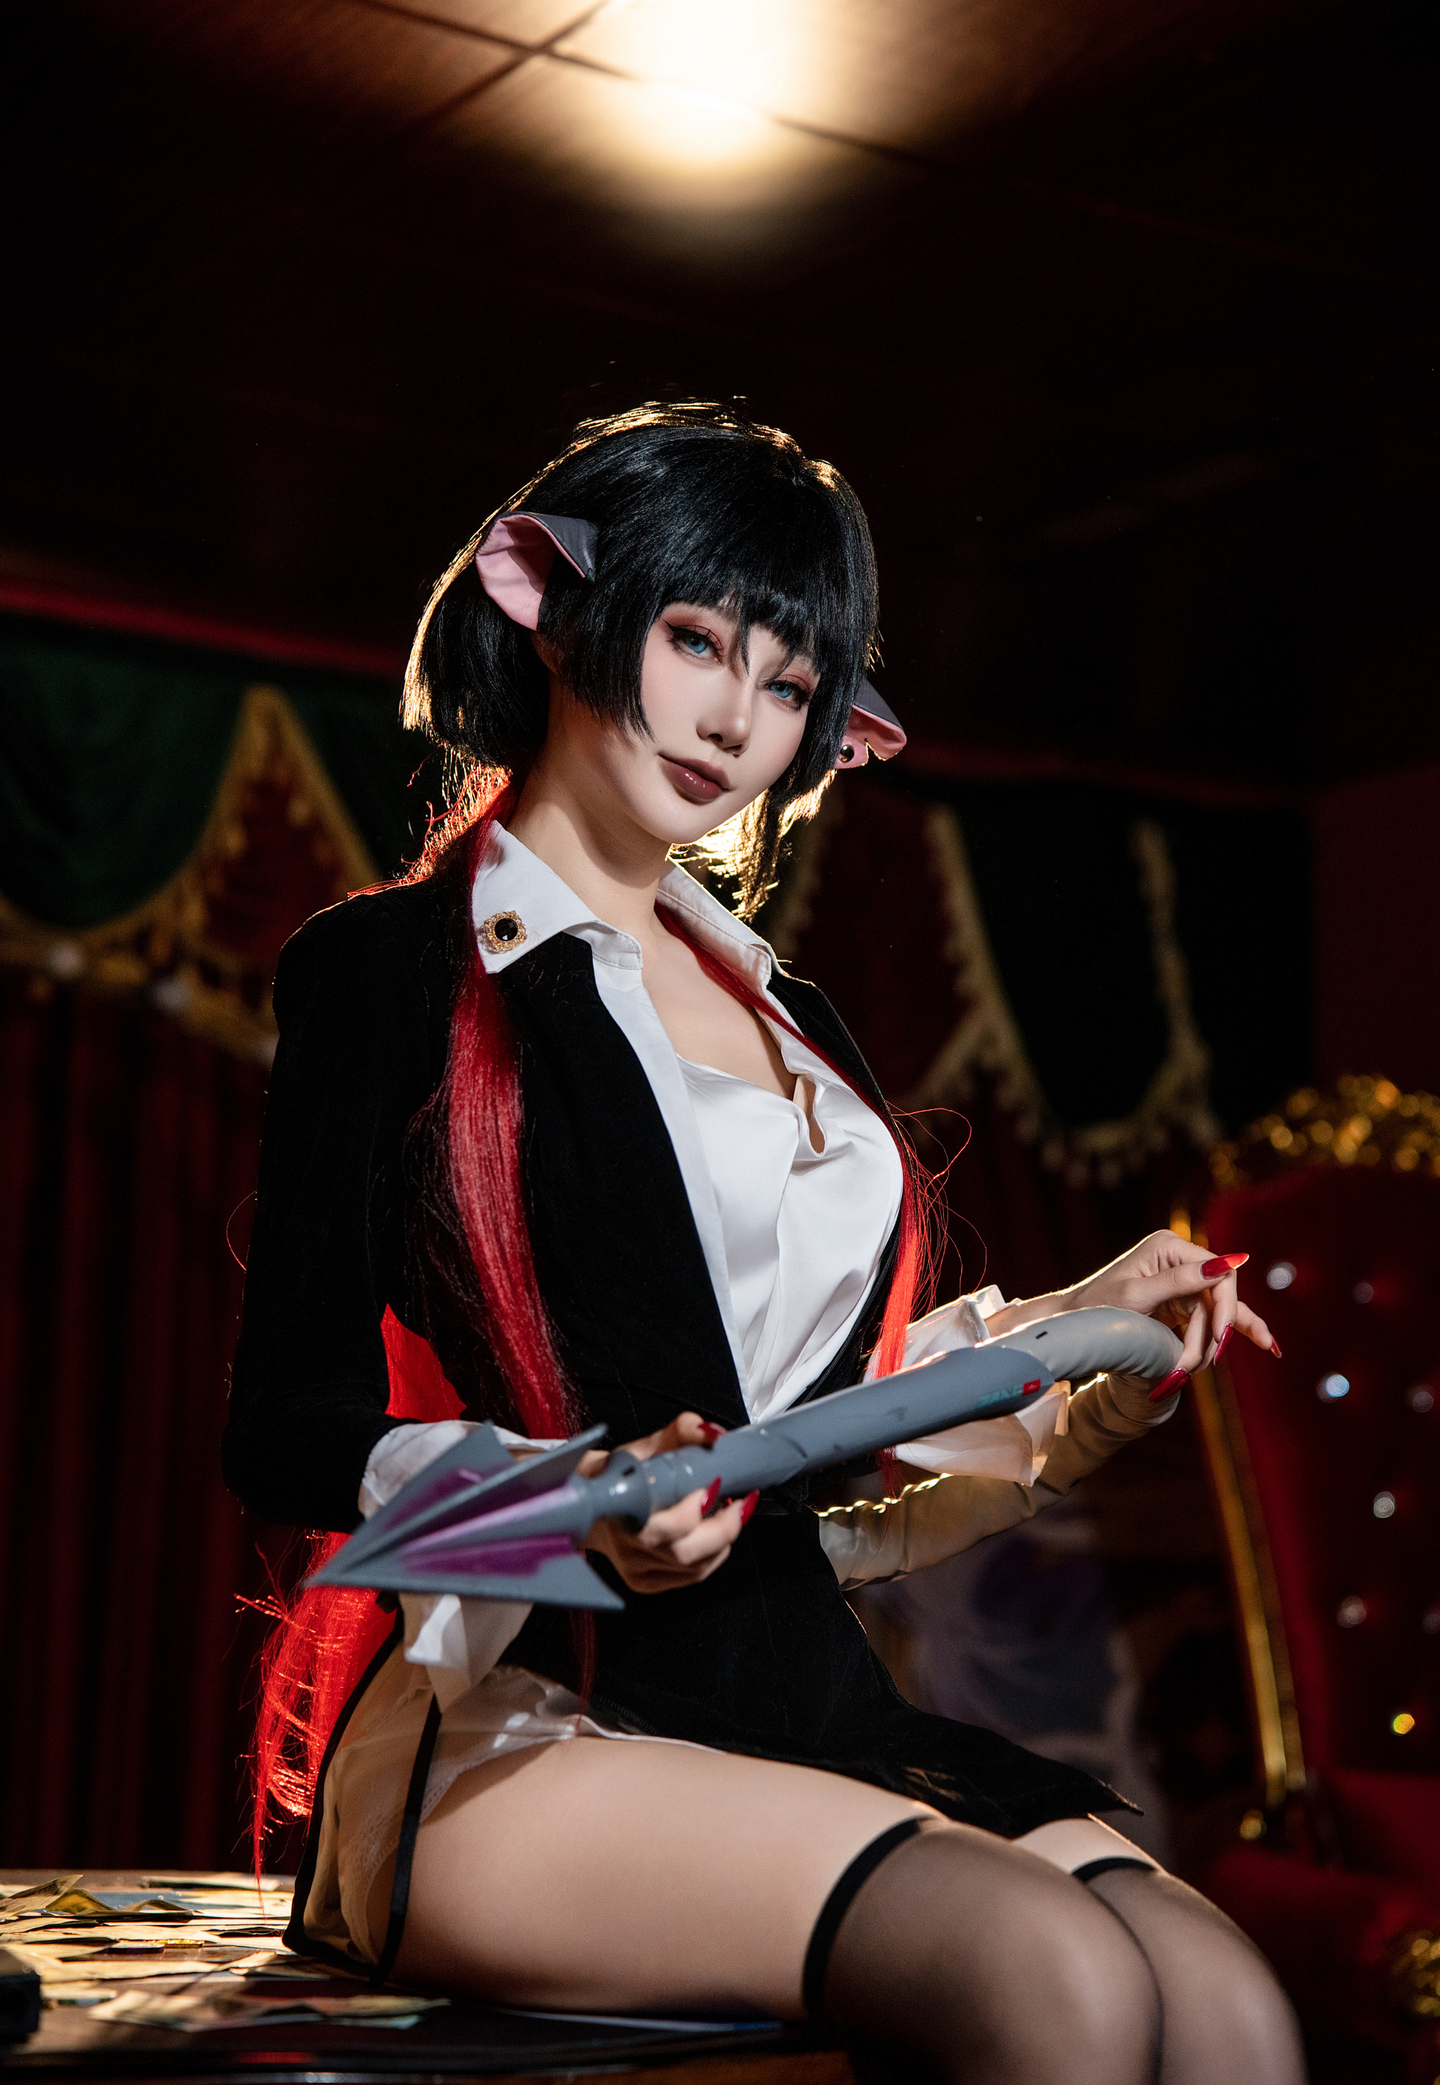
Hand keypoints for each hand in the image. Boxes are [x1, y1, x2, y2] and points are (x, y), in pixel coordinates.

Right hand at [580, 1413, 754, 1593]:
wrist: (591, 1501)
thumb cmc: (621, 1471)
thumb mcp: (649, 1444)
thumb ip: (683, 1432)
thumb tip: (713, 1435)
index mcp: (621, 1510)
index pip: (659, 1527)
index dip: (691, 1512)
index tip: (714, 1486)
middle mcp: (626, 1547)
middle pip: (684, 1553)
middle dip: (722, 1528)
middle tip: (740, 1503)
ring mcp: (635, 1569)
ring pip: (694, 1568)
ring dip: (722, 1541)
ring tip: (732, 1513)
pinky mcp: (646, 1582)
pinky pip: (692, 1576)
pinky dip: (713, 1554)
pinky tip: (716, 1533)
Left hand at [987, 1230, 1277, 1377]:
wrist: (1070, 1326)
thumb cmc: (1095, 1309)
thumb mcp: (1137, 1298)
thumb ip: (1182, 1281)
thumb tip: (1228, 1263)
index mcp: (1168, 1246)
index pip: (1220, 1274)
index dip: (1226, 1309)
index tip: (1219, 1342)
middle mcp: (1178, 1257)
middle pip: (1220, 1296)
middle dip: (1213, 1333)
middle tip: (1205, 1364)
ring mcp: (1180, 1278)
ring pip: (1216, 1313)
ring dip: (1211, 1344)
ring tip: (1202, 1369)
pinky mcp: (1179, 1300)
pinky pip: (1211, 1319)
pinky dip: (1230, 1334)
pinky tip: (1266, 1344)